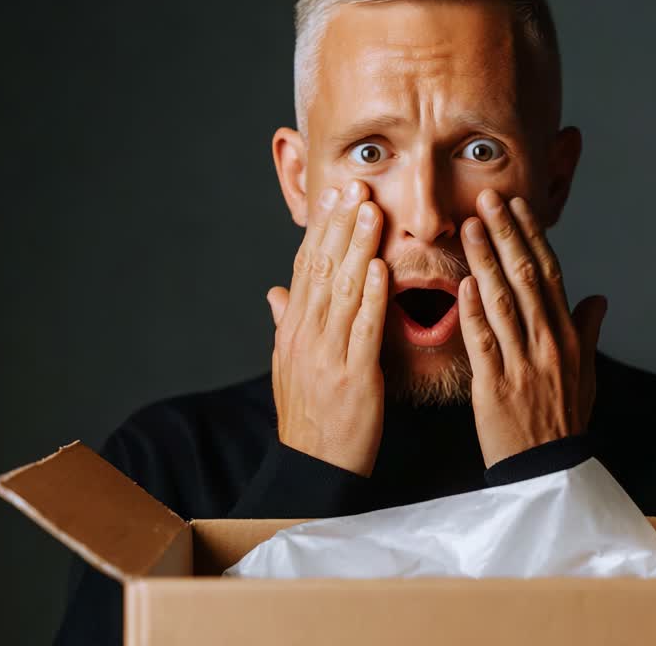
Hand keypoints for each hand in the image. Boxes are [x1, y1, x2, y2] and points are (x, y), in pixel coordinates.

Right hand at [265, 179, 388, 475]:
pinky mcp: (353, 377)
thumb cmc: (310, 418)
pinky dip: (370, 298)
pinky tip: (380, 268)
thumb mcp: (290, 368)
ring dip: (357, 248)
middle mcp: (305, 337)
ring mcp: (327, 356)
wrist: (314, 468)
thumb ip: (286, 325)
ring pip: (341, 291)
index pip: (305, 268)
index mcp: (293, 331)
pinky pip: (362, 331)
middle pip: (321, 269)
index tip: (335, 195)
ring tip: (371, 211)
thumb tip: (275, 293)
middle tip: (356, 186)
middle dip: (340, 225)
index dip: (321, 229)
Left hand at [457, 189, 607, 467]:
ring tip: (468, 226)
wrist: (548, 469)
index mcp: (568, 336)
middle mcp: (548, 343)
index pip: (549, 273)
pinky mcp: (496, 386)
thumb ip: (588, 332)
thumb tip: (599, 298)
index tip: (516, 206)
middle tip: (486, 198)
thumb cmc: (564, 421)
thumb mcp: (586, 375)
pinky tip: (463, 283)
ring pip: (503, 302)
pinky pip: (484, 342)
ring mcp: (523, 363)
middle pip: (526, 277)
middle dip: (505, 234)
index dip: (531, 236)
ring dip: (485, 259)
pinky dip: (474, 311)